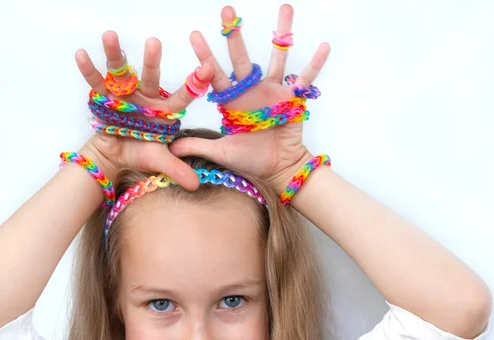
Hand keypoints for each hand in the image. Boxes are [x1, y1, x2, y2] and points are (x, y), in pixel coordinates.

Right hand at [75, 31, 213, 189]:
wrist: (115, 156)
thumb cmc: (140, 153)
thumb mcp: (160, 161)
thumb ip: (177, 169)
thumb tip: (196, 185)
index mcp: (163, 111)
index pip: (182, 97)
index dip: (195, 83)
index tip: (208, 67)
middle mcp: (146, 98)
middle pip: (150, 78)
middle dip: (152, 61)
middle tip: (154, 43)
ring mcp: (125, 95)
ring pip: (121, 72)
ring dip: (115, 55)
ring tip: (110, 35)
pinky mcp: (104, 98)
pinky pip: (96, 83)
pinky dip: (89, 70)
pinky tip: (82, 54)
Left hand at [169, 5, 329, 192]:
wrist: (277, 170)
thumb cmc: (250, 160)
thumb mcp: (221, 152)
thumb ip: (197, 146)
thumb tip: (170, 146)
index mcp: (233, 102)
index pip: (215, 76)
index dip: (206, 57)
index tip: (195, 35)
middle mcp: (251, 91)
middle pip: (241, 58)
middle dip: (233, 35)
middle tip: (226, 10)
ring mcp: (273, 92)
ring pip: (277, 58)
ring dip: (281, 34)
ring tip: (285, 7)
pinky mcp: (293, 100)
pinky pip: (306, 79)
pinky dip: (315, 64)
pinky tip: (324, 46)